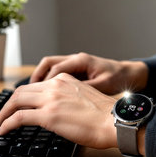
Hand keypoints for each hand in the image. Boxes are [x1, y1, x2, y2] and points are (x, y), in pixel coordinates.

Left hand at [0, 73, 117, 148]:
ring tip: (1, 123)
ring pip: (16, 101)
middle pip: (22, 91)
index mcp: (64, 79)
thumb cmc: (105, 115)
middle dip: (9, 104)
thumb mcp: (84, 96)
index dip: (23, 96)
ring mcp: (51, 99)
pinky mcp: (48, 115)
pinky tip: (3, 129)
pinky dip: (7, 123)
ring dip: (4, 113)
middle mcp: (55, 85)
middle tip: (4, 114)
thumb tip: (58, 110)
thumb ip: (68, 97)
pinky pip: (19, 117)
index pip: (36, 85)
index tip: (18, 105)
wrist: (113, 120)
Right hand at [30, 52, 147, 94]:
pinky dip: (48, 82)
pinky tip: (45, 95)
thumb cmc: (119, 79)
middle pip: (47, 64)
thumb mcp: (103, 86)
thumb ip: (85, 89)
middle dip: (35, 78)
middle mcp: (76, 59)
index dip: (44, 82)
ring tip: (31, 95)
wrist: (129, 76)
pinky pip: (57, 73)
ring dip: (39, 79)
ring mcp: (76, 64)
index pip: (55, 68)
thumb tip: (68, 97)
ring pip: (50, 67)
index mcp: (81, 61)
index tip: (36, 95)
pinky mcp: (77, 71)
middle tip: (26, 95)